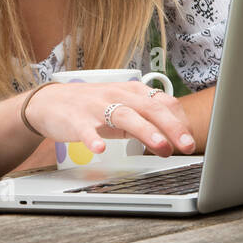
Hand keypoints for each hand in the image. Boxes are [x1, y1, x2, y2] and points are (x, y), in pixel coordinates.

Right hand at [23, 81, 196, 156]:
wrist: (50, 102)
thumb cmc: (92, 107)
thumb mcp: (122, 109)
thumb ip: (146, 120)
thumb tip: (176, 136)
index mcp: (131, 92)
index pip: (162, 103)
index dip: (179, 121)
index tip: (191, 140)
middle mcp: (116, 95)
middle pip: (149, 108)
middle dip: (171, 127)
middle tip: (187, 145)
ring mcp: (96, 106)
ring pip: (125, 116)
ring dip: (145, 131)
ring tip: (161, 146)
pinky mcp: (75, 119)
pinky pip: (85, 129)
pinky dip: (93, 139)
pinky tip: (100, 149)